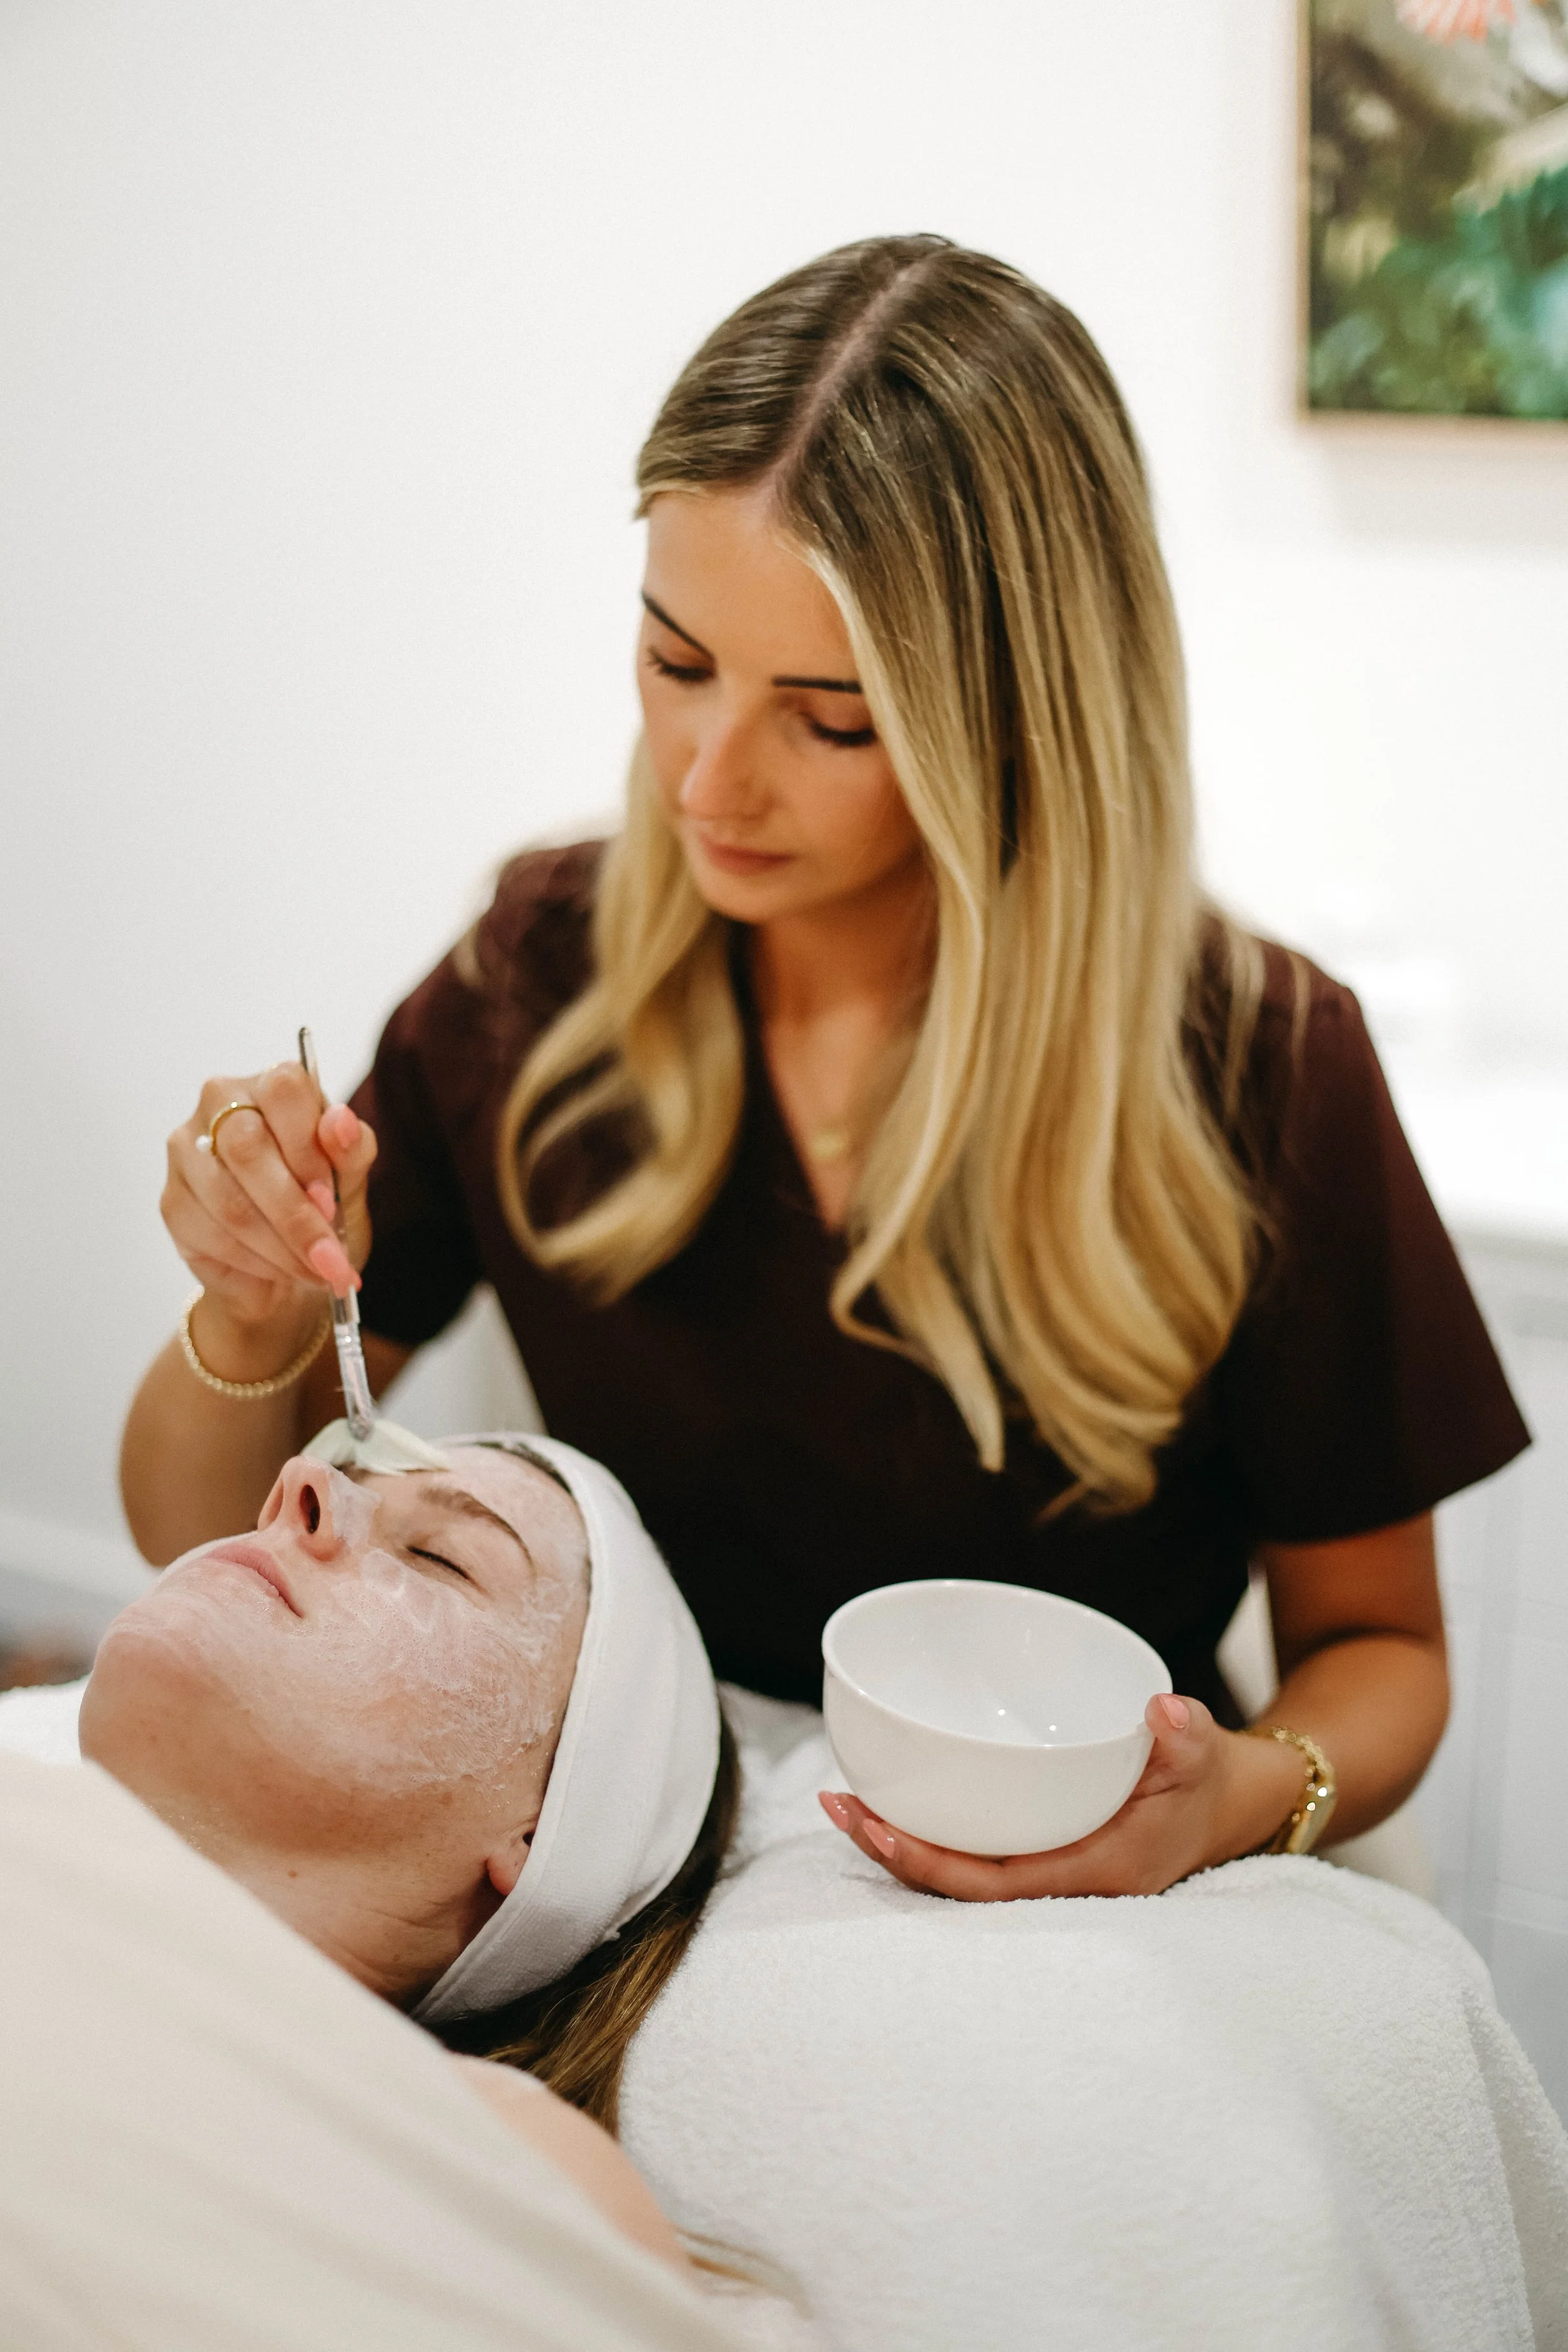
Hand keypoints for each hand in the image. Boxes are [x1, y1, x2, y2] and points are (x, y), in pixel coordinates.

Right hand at [162, 1063, 376, 1372]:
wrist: (289, 1269)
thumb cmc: (323, 1210)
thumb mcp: (352, 1181)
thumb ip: (352, 1149)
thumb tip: (340, 1122)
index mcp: (272, 1085)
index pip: (284, 1092)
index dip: (309, 1150)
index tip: (331, 1200)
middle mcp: (220, 1104)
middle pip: (247, 1148)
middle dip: (295, 1213)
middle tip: (329, 1255)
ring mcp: (187, 1150)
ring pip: (229, 1201)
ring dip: (280, 1247)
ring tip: (315, 1272)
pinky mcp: (173, 1200)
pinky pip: (211, 1234)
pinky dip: (256, 1262)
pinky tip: (279, 1270)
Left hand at [818, 1693, 1305, 1900]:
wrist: (1232, 1805)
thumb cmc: (1208, 1780)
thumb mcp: (1203, 1754)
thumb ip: (1184, 1736)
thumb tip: (1160, 1710)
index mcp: (1099, 1872)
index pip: (997, 1884)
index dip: (933, 1864)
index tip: (879, 1829)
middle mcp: (1066, 1885)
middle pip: (962, 1886)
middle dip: (895, 1853)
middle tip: (837, 1803)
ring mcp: (1052, 1872)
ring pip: (962, 1872)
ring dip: (901, 1843)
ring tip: (844, 1800)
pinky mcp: (1043, 1850)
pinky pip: (976, 1854)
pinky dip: (932, 1833)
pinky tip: (895, 1800)